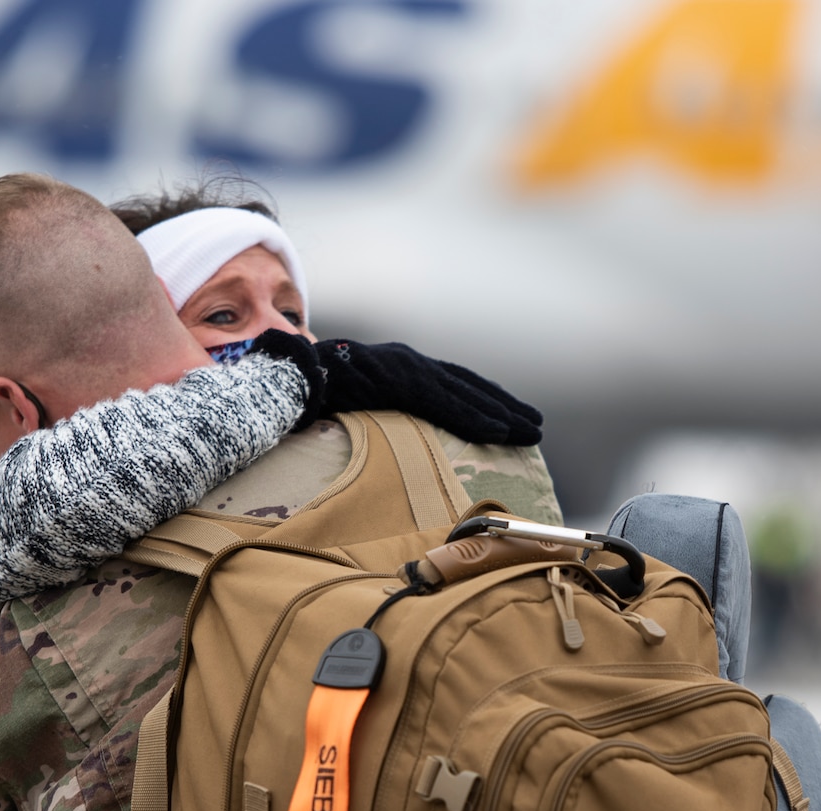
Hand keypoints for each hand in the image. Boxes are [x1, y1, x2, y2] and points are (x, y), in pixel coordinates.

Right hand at [310, 339, 542, 446]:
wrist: (284, 375)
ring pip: (465, 393)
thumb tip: (386, 438)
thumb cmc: (310, 393)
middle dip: (504, 404)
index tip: (511, 415)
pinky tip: (500, 430)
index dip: (483, 397)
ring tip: (531, 430)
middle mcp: (409, 361)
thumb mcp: (352, 401)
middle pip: (467, 384)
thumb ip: (375, 411)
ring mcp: (406, 367)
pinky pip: (446, 402)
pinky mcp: (400, 380)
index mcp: (399, 366)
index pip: (451, 382)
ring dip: (503, 413)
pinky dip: (475, 416)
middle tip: (536, 424)